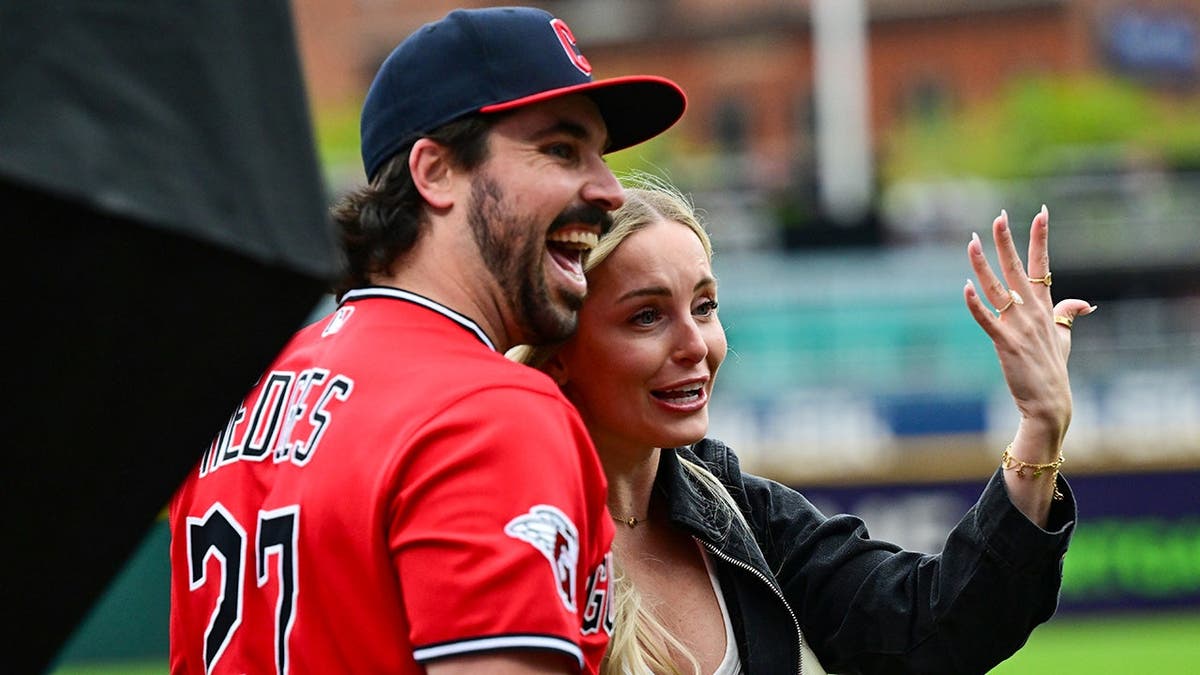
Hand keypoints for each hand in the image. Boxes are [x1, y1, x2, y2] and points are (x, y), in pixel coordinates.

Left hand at [962, 206, 1094, 451]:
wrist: (1051, 402)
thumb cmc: (1054, 369)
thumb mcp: (1064, 338)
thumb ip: (1068, 316)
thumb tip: (1083, 304)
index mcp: (1046, 307)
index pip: (1043, 265)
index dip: (1041, 238)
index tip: (1040, 213)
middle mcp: (1033, 312)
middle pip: (1017, 269)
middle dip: (1007, 242)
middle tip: (998, 217)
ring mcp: (1019, 327)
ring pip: (997, 288)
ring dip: (983, 265)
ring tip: (971, 242)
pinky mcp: (1005, 343)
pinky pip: (987, 319)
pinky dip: (976, 304)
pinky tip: (965, 287)